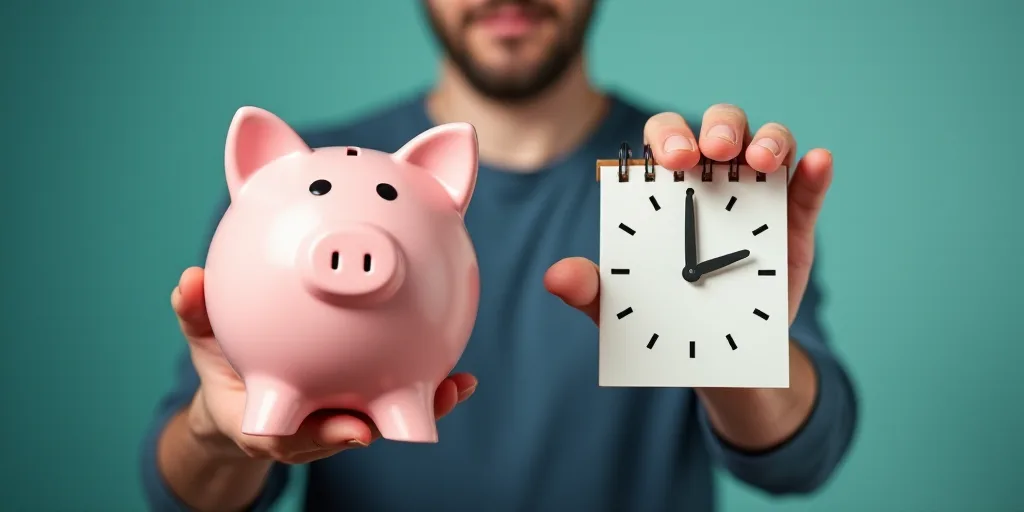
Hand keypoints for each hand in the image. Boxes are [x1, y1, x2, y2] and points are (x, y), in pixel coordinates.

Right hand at [171, 267, 477, 464]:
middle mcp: (316, 421)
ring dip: (424, 404)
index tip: (356, 432)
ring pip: (386, 414)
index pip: (301, 434)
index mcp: (277, 418)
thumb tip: (186, 281)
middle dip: (393, 419)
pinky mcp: (363, 398)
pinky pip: (398, 392)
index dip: (330, 435)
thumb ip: (196, 314)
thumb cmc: (225, 367)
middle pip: (358, 430)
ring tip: (456, 387)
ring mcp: (342, 412)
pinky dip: (427, 384)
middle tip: (433, 401)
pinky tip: (461, 373)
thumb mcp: (204, 341)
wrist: (239, 391)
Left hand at [545, 104, 832, 326]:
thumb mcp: (622, 303)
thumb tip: (556, 277)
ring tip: (760, 162)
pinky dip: (814, 170)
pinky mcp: (794, 221)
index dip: (666, 137)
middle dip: (716, 128)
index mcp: (669, 188)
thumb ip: (590, 287)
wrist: (715, 357)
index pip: (667, 140)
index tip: (667, 160)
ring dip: (767, 140)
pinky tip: (816, 162)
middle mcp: (715, 180)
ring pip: (768, 143)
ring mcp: (759, 196)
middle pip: (720, 127)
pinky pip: (808, 187)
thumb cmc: (663, 315)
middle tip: (709, 153)